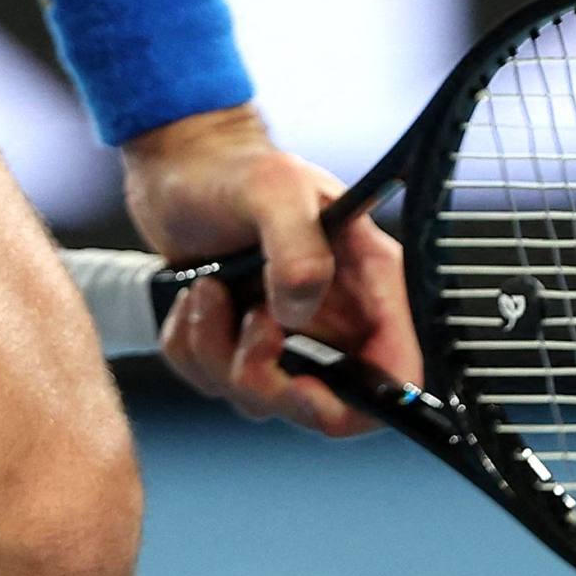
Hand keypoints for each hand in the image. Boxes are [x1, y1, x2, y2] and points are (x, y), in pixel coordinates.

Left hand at [121, 107, 421, 437]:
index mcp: (368, 283)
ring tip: (208, 290)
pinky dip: (191, 350)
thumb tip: (297, 314)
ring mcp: (288, 337)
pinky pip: (215, 383)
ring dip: (217, 354)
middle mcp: (336, 319)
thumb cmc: (235, 169)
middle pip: (324, 407)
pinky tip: (192, 299)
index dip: (362, 401)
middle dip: (270, 381)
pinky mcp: (241, 344)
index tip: (304, 384)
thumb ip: (297, 246)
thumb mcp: (274, 187)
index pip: (396, 372)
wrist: (179, 168)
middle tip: (247, 324)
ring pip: (261, 398)